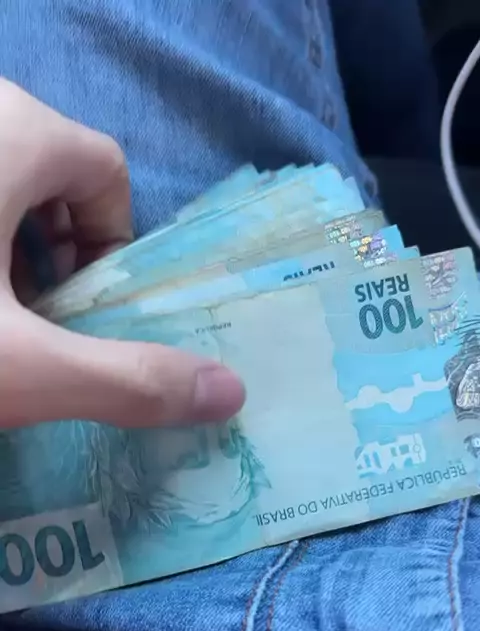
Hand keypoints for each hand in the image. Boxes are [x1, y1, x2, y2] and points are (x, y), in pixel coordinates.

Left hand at [0, 79, 244, 427]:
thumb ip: (127, 379)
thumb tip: (230, 394)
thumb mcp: (26, 368)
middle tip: (34, 318)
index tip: (84, 307)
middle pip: (52, 174)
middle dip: (58, 250)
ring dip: (8, 245)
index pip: (104, 168)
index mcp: (13, 131)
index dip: (112, 244)